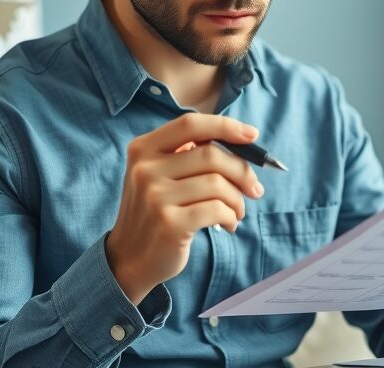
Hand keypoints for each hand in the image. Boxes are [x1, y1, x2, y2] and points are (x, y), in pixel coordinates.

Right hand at [104, 113, 264, 302]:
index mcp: (143, 149)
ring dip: (238, 200)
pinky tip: (229, 224)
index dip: (225, 126)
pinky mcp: (169, 224)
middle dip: (242, 172)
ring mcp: (155, 197)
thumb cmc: (156, 212)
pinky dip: (231, 216)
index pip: (191, 125)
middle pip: (211, 155)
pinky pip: (217, 210)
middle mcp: (145, 169)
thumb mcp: (160, 175)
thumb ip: (189, 155)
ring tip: (237, 212)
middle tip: (254, 189)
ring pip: (218, 185)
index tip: (252, 135)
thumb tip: (243, 141)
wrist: (129, 259)